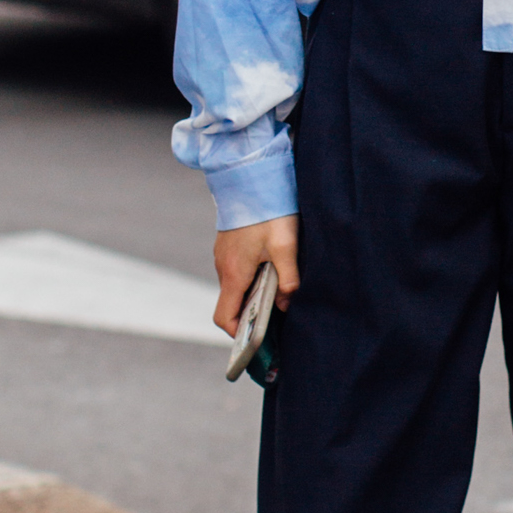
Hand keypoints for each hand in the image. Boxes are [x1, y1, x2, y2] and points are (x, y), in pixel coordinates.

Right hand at [212, 216, 300, 336]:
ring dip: (252, 295)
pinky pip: (237, 271)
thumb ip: (288, 278)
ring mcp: (224, 256)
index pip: (224, 317)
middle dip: (251, 315)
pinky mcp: (229, 246)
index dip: (238, 333)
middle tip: (277, 316)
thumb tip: (286, 304)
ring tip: (278, 291)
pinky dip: (251, 278)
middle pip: (231, 304)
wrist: (250, 177)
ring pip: (235, 287)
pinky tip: (272, 268)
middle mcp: (224, 268)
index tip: (258, 336)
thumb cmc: (268, 210)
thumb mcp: (285, 245)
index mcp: (234, 273)